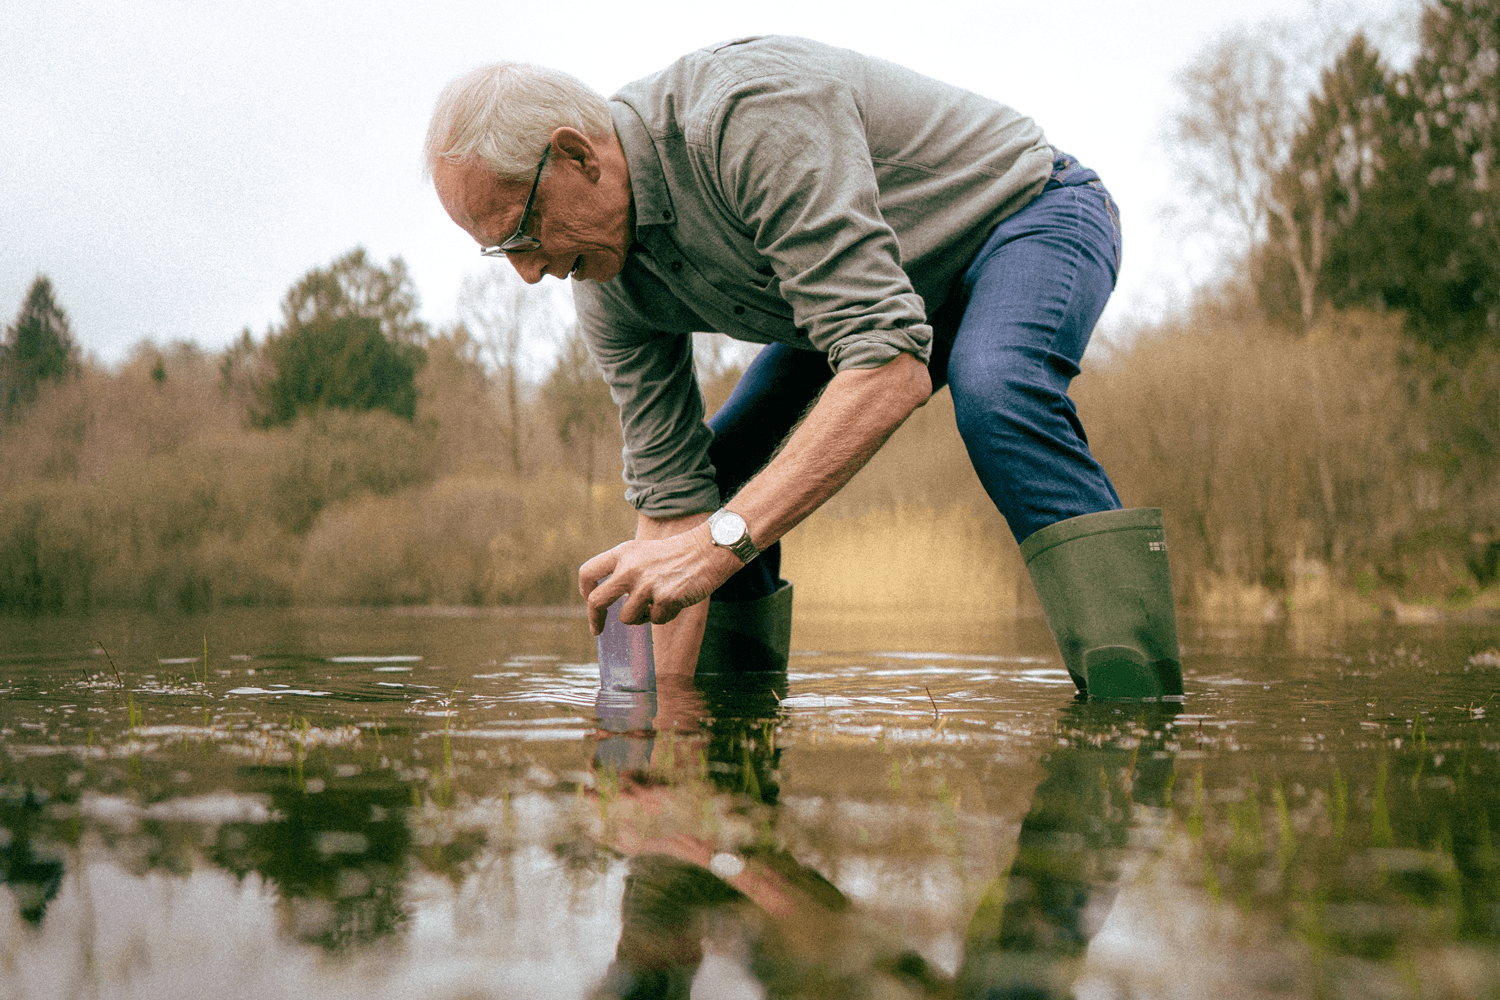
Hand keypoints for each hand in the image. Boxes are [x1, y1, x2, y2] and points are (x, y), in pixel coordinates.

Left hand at [579, 524, 740, 634]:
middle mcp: (630, 568)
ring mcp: (646, 584)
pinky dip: (664, 615)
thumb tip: (607, 599)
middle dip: (595, 619)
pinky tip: (675, 600)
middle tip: (597, 629)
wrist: (707, 550)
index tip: (589, 600)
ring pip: (627, 618)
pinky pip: (655, 620)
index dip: (585, 590)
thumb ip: (623, 569)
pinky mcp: (664, 598)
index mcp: (623, 553)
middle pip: (596, 601)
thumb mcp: (642, 552)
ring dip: (640, 617)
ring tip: (656, 604)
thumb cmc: (676, 554)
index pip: (588, 572)